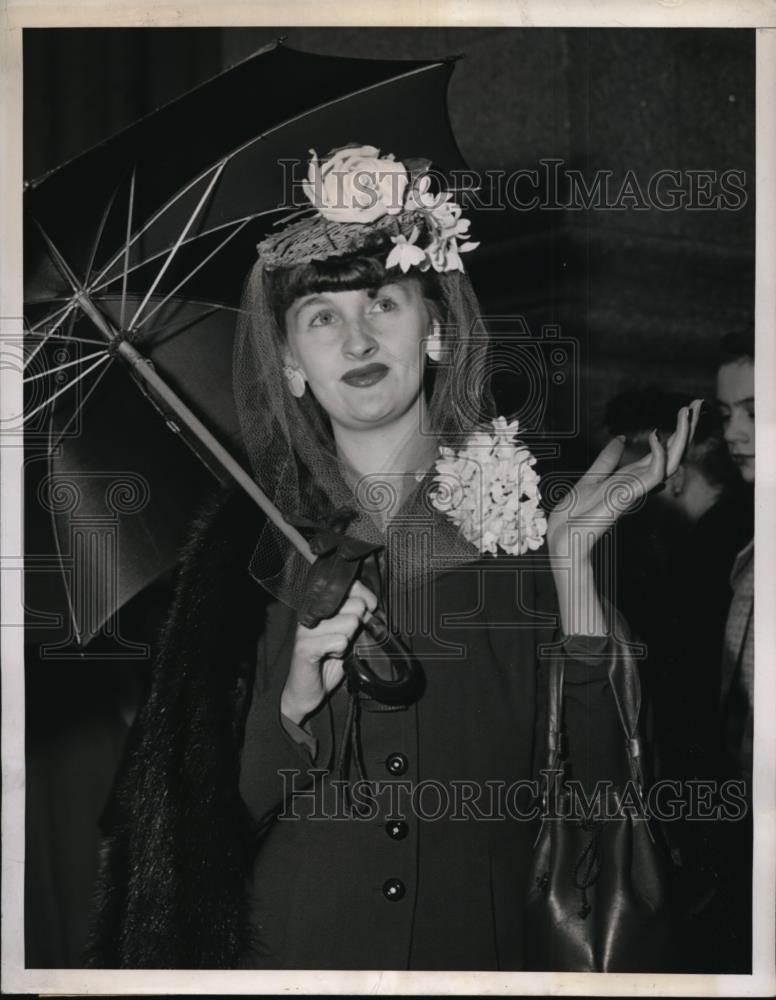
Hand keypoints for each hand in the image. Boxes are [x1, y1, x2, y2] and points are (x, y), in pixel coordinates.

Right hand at [280, 580, 377, 724]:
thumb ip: (357, 618)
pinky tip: (330, 656)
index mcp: (322, 607)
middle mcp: (312, 613)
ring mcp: (306, 629)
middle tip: (345, 638)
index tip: (369, 610)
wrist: (306, 692)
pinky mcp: (305, 647)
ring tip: (335, 648)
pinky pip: (339, 641)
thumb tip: (372, 606)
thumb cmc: (327, 662)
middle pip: (356, 605)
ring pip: (350, 622)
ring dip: (348, 641)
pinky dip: (341, 651)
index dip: (366, 599)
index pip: (351, 586)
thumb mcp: (347, 635)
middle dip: (358, 626)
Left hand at [547, 399, 701, 560]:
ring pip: (668, 462)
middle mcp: (638, 483)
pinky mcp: (627, 497)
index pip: (660, 452)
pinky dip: (658, 456)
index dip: (676, 432)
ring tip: (688, 412)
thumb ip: (607, 460)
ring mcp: (635, 490)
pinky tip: (658, 438)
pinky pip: (651, 475)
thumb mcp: (590, 477)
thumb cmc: (575, 513)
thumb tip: (622, 439)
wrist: (562, 537)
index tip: (689, 409)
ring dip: (680, 437)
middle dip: (685, 430)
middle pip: (670, 454)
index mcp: (631, 477)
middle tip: (698, 404)